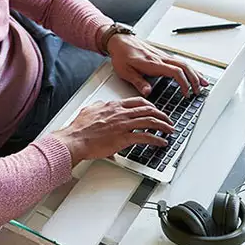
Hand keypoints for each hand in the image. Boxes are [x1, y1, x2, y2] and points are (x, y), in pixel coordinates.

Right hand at [52, 98, 174, 165]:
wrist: (75, 139)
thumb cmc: (80, 128)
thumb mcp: (89, 110)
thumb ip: (98, 106)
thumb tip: (101, 104)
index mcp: (114, 106)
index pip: (138, 102)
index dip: (150, 106)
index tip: (155, 110)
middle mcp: (121, 113)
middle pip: (148, 110)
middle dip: (161, 115)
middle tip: (167, 120)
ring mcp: (124, 125)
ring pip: (150, 121)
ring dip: (163, 126)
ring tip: (169, 130)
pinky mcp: (124, 138)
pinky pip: (146, 137)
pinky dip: (157, 139)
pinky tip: (162, 142)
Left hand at [107, 34, 206, 97]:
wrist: (119, 41)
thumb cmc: (121, 55)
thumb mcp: (125, 71)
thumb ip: (137, 82)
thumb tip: (148, 92)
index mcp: (152, 63)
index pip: (175, 72)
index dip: (184, 83)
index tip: (186, 94)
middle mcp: (160, 58)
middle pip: (184, 66)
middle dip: (194, 79)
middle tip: (199, 91)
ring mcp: (162, 56)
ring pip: (184, 63)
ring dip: (195, 73)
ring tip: (203, 83)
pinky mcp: (161, 55)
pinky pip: (179, 61)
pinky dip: (189, 68)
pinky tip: (192, 73)